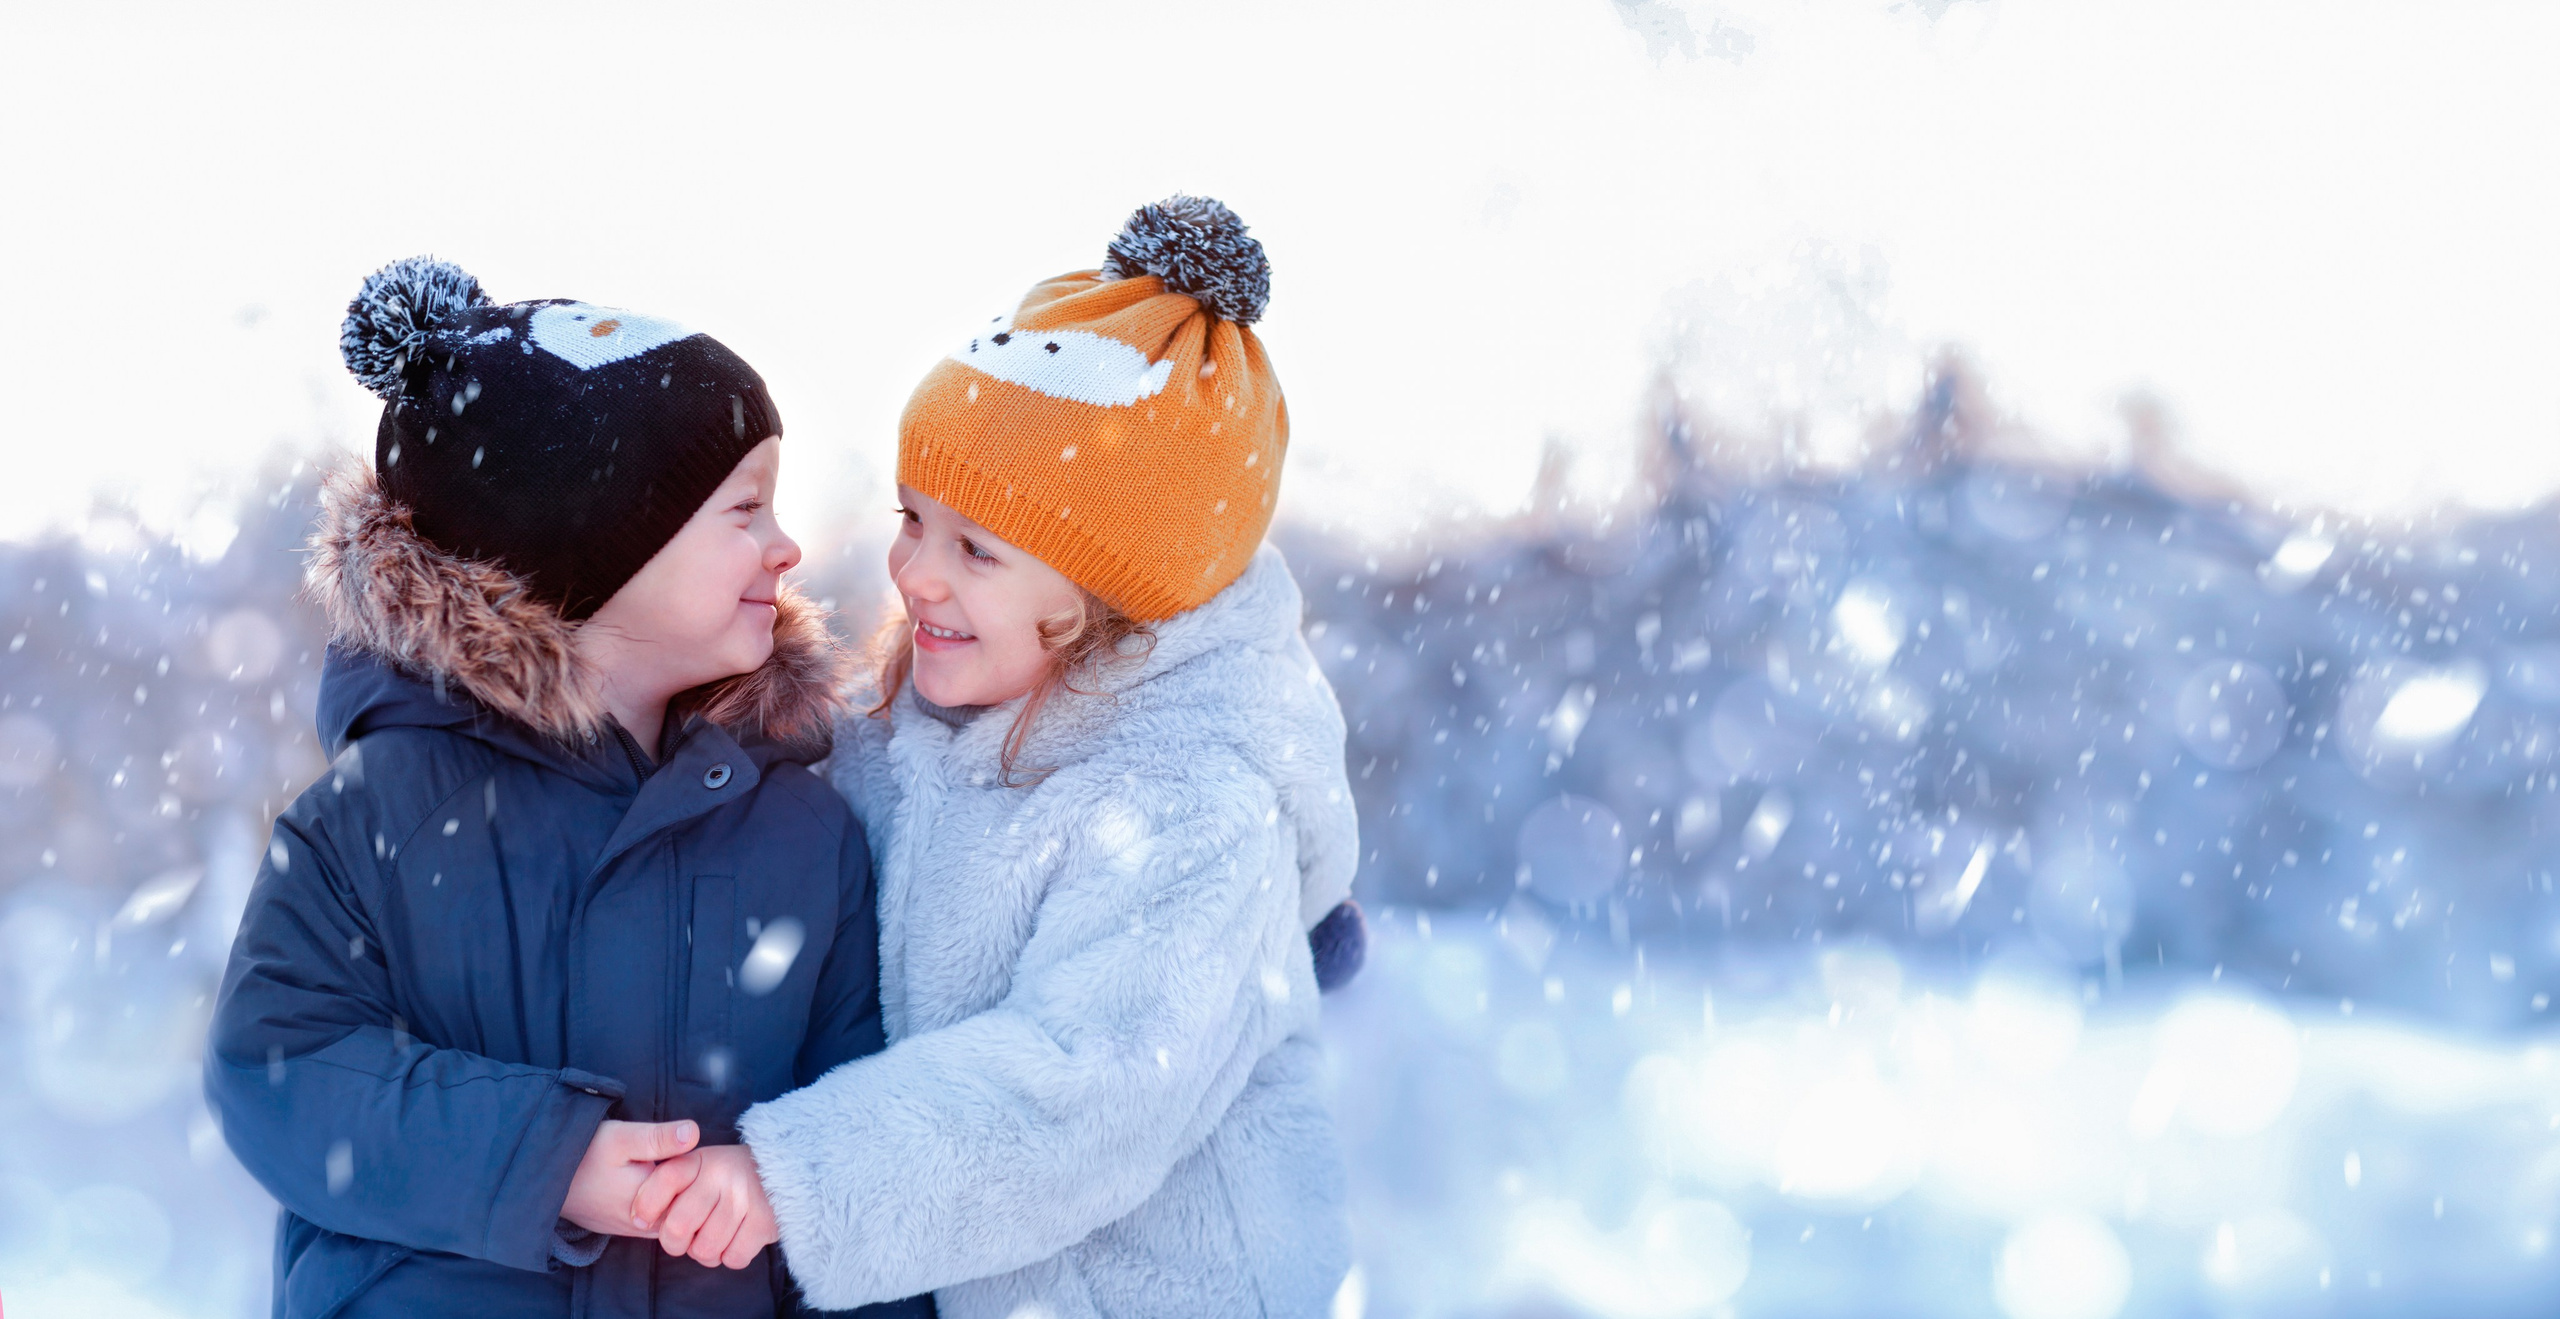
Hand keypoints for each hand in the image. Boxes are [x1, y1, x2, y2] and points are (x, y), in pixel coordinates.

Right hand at [560, 1119, 700, 1237]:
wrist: (543, 1179)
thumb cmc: (583, 1155)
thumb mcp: (621, 1138)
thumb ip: (658, 1138)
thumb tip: (694, 1132)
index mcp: (653, 1206)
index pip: (698, 1199)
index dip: (704, 1175)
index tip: (702, 1156)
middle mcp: (646, 1226)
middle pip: (689, 1210)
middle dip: (695, 1187)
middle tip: (693, 1162)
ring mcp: (635, 1230)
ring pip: (673, 1217)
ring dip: (679, 1196)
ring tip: (674, 1169)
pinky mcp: (626, 1228)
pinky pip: (658, 1220)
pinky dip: (665, 1203)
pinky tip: (657, 1180)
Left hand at [634, 1143, 776, 1268]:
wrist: (784, 1170)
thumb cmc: (727, 1177)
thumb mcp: (699, 1166)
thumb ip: (669, 1184)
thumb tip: (638, 1220)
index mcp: (703, 1160)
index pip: (664, 1180)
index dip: (646, 1206)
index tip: (641, 1221)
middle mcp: (724, 1176)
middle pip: (678, 1227)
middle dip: (675, 1243)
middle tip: (686, 1238)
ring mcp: (746, 1199)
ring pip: (705, 1250)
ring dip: (706, 1252)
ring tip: (714, 1236)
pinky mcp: (765, 1222)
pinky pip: (733, 1258)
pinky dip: (731, 1256)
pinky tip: (736, 1239)